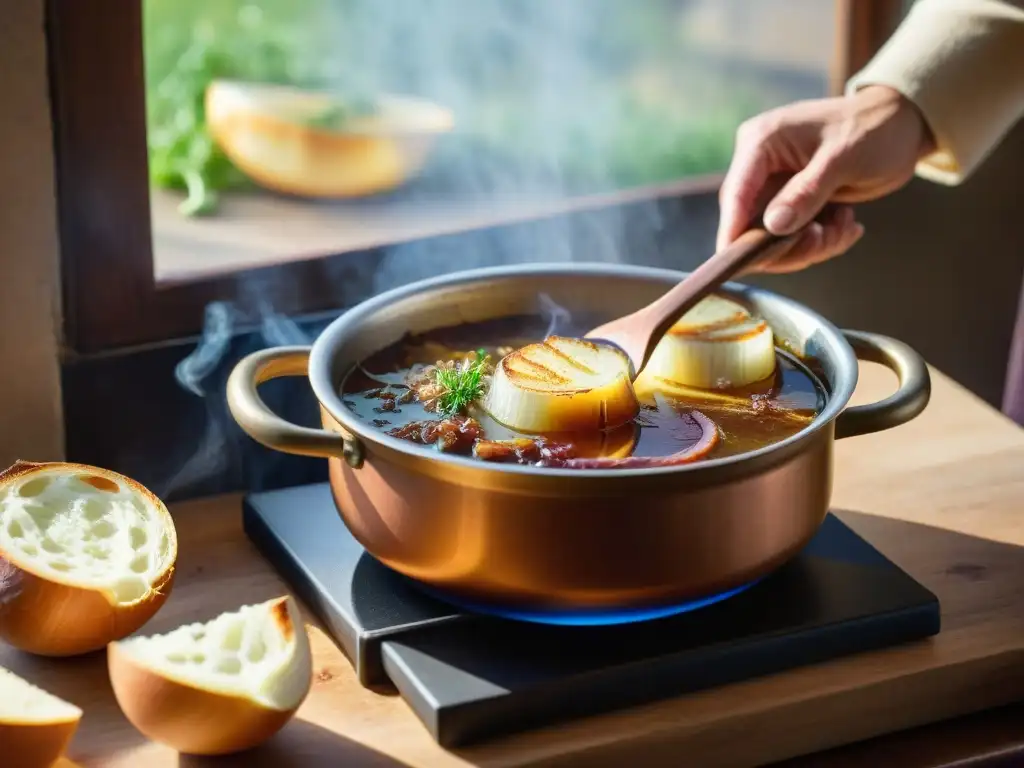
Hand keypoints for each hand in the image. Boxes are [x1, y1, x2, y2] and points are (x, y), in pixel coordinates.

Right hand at [717, 85, 934, 272]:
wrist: (901, 127)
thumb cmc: (874, 130)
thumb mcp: (843, 160)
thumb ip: (807, 192)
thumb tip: (772, 225)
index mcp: (762, 142)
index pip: (736, 194)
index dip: (734, 231)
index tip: (740, 262)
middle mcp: (759, 166)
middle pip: (751, 224)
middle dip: (787, 244)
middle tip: (825, 241)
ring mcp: (774, 186)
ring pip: (774, 238)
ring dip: (811, 244)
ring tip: (845, 227)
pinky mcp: (791, 202)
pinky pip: (793, 237)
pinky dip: (821, 240)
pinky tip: (846, 223)